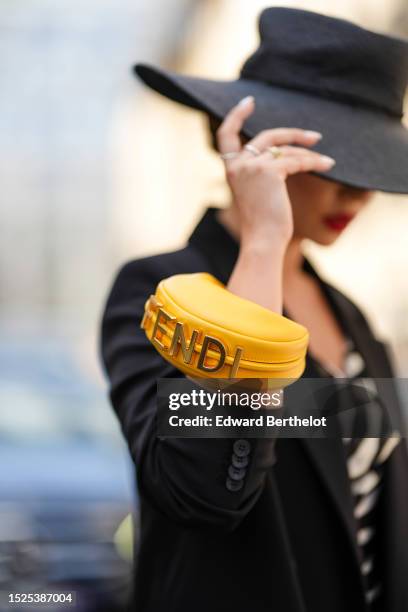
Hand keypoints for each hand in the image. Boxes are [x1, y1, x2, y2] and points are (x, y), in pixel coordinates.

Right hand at [216, 96, 334, 248]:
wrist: (262, 240)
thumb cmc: (262, 225)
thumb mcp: (255, 194)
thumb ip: (260, 174)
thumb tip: (286, 157)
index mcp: (230, 170)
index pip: (225, 135)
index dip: (236, 116)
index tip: (249, 101)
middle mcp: (237, 165)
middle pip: (267, 137)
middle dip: (292, 133)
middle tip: (313, 136)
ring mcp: (252, 167)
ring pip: (285, 148)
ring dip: (308, 151)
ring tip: (324, 156)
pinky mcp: (269, 172)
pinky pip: (296, 160)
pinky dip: (314, 162)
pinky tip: (327, 165)